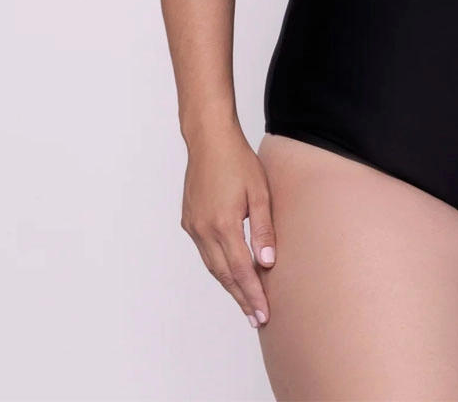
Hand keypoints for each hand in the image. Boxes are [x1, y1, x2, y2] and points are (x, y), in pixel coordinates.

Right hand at [180, 124, 277, 329]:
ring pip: (213, 266)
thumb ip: (263, 229)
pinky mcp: (189, 220)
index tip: (264, 314)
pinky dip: (219, 266)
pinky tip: (230, 273)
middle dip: (242, 297)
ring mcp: (193, 226)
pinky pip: (205, 252)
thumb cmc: (238, 161)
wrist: (209, 140)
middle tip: (257, 318)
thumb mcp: (260, 192)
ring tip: (245, 302)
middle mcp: (204, 230)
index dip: (253, 294)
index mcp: (223, 224)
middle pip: (225, 274)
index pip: (241, 270)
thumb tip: (267, 262)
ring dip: (230, 285)